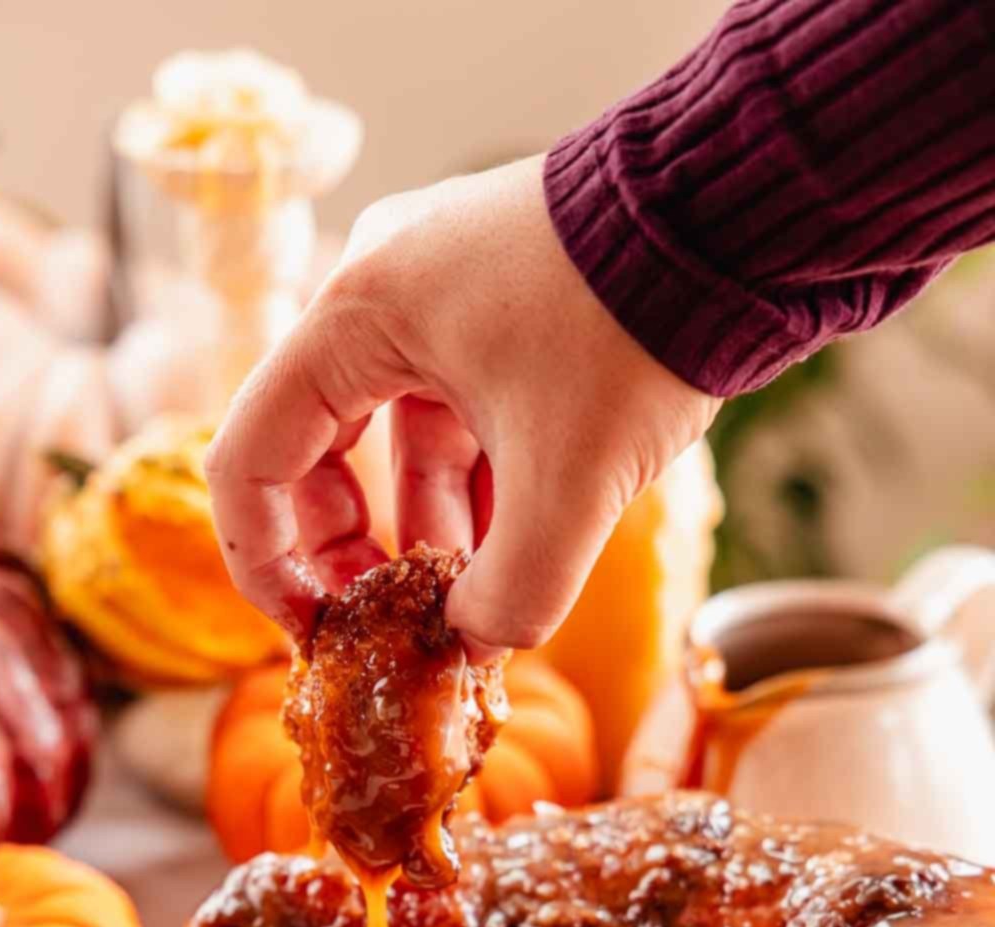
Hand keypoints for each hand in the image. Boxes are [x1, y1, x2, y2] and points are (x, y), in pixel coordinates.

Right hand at [205, 155, 719, 655]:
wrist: (747, 212)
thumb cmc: (641, 323)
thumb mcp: (570, 485)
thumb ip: (514, 592)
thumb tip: (480, 643)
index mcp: (358, 315)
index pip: (251, 458)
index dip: (266, 564)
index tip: (312, 633)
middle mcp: (383, 296)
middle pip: (317, 455)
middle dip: (353, 554)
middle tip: (392, 626)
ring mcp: (445, 298)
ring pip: (401, 445)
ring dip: (429, 533)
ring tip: (473, 605)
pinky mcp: (504, 311)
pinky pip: (462, 420)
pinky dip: (479, 491)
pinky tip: (519, 555)